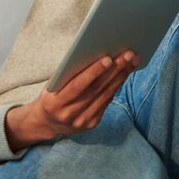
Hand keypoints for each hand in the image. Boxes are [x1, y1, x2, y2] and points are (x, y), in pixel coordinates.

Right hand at [4, 50, 138, 150]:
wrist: (47, 123)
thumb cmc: (51, 95)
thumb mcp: (52, 85)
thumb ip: (68, 74)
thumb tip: (94, 54)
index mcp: (54, 102)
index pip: (77, 85)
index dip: (93, 72)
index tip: (108, 58)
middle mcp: (69, 114)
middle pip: (96, 89)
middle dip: (115, 70)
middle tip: (128, 54)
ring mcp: (82, 121)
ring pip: (106, 95)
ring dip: (121, 76)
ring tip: (131, 61)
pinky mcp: (92, 123)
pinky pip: (107, 102)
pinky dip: (116, 86)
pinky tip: (124, 73)